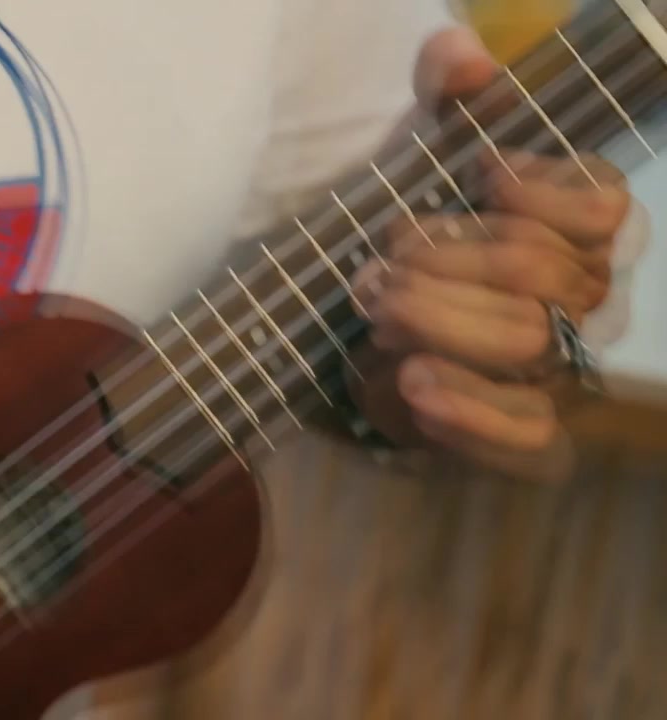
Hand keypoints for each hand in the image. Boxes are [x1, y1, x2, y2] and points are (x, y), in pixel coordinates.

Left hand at [346, 29, 631, 481]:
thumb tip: (459, 55)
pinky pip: (529, 434)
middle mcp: (584, 297)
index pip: (602, 208)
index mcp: (577, 229)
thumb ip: (445, 101)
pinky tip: (412, 385)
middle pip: (542, 274)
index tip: (481, 174)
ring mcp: (562, 370)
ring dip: (441, 320)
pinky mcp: (529, 433)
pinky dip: (468, 411)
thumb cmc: (419, 240)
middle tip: (377, 264)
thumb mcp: (422, 161)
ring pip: (528, 343)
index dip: (545, 191)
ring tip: (375, 309)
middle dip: (448, 261)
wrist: (378, 336)